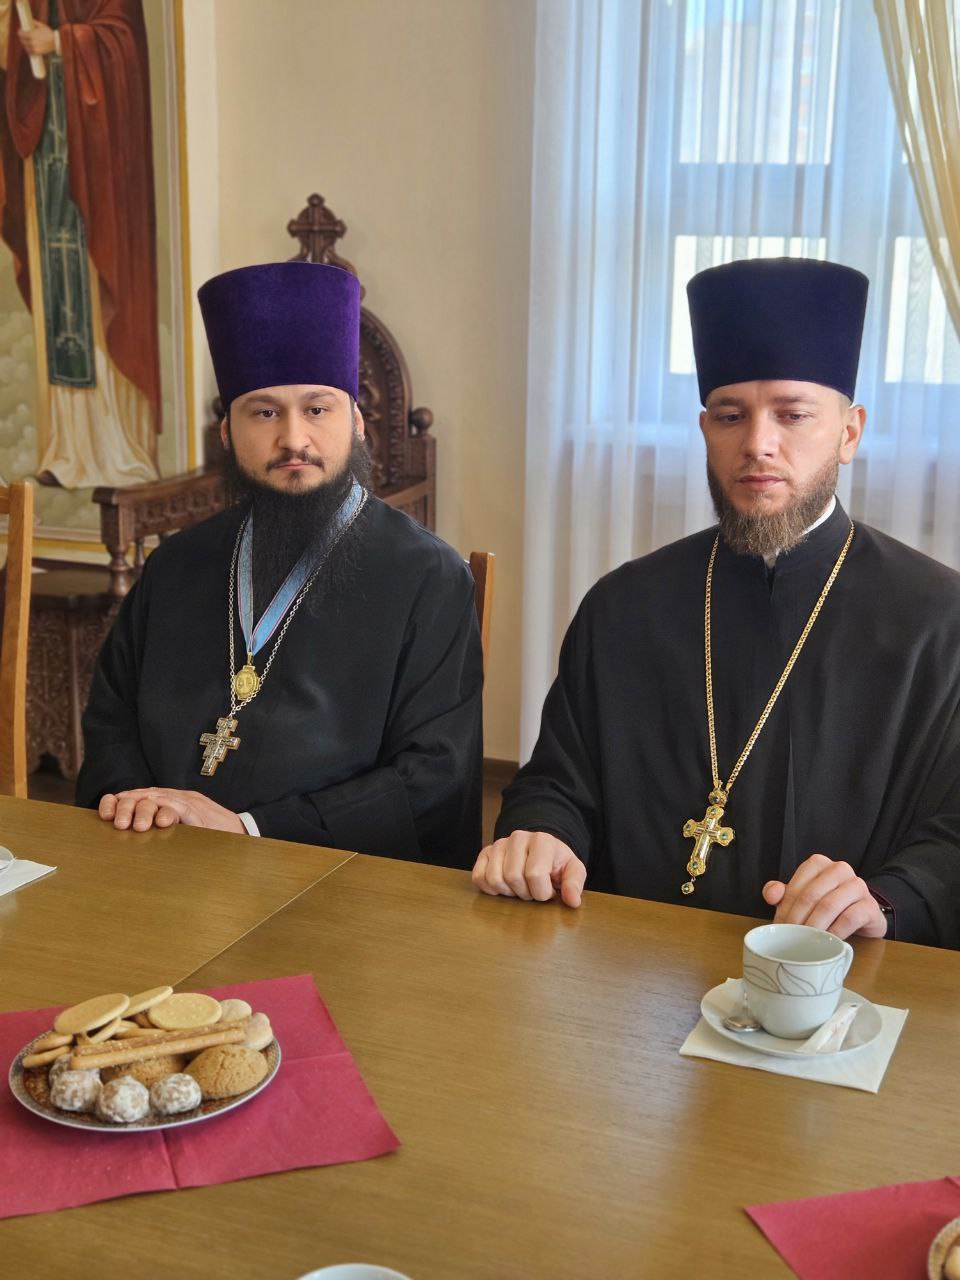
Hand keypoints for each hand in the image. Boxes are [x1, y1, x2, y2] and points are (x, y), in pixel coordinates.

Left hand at [18, 22, 55, 55]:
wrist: (55, 42)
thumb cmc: (49, 33)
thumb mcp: (41, 25)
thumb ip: (34, 22)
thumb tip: (29, 20)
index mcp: (31, 34)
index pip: (20, 34)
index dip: (20, 32)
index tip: (21, 31)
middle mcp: (31, 42)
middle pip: (22, 40)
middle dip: (22, 38)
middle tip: (24, 37)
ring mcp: (34, 48)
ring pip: (25, 46)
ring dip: (26, 44)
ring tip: (28, 42)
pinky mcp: (37, 53)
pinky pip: (30, 52)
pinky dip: (29, 50)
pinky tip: (30, 47)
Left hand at [97, 788, 245, 834]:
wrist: (241, 837)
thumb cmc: (206, 842)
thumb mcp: (177, 836)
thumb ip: (157, 834)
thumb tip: (128, 842)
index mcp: (165, 804)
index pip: (136, 796)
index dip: (117, 802)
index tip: (103, 813)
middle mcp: (174, 799)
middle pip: (144, 795)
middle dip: (127, 806)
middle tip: (119, 824)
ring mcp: (188, 802)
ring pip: (160, 798)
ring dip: (145, 810)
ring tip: (138, 826)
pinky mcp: (201, 811)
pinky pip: (183, 807)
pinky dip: (170, 812)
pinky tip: (162, 821)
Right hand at [472, 830, 586, 906]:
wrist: (541, 851)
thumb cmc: (556, 863)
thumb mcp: (573, 870)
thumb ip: (574, 883)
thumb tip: (573, 900)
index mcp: (542, 840)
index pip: (535, 874)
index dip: (542, 892)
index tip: (549, 892)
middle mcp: (518, 837)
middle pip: (513, 877)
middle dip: (525, 893)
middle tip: (533, 891)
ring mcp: (499, 844)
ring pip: (494, 878)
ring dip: (508, 892)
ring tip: (520, 888)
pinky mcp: (485, 853)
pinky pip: (479, 877)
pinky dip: (490, 889)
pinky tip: (505, 887)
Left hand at [762, 854, 886, 938]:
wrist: (862, 915)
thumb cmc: (827, 904)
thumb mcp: (801, 896)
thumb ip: (782, 893)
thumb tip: (771, 896)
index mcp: (819, 863)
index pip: (796, 886)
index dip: (785, 909)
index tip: (779, 928)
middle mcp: (839, 869)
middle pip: (811, 896)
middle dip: (797, 920)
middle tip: (790, 938)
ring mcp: (857, 885)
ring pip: (829, 906)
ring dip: (814, 927)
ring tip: (806, 942)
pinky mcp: (870, 905)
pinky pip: (849, 919)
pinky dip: (835, 932)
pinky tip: (828, 942)